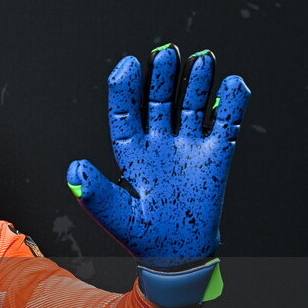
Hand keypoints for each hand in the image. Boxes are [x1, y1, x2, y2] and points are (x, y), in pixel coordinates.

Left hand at [67, 45, 249, 307]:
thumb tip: (74, 168)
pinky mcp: (215, 156)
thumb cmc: (140, 235)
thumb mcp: (113, 213)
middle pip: (158, 101)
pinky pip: (224, 124)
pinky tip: (233, 84)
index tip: (128, 65)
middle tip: (166, 53)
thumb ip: (93, 192)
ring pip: (191, 106)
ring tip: (201, 59)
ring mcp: (187, 147)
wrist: (176, 255)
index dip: (125, 88)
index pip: (124, 112)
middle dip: (162, 77)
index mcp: (129, 153)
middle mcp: (158, 143)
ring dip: (196, 83)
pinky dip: (231, 103)